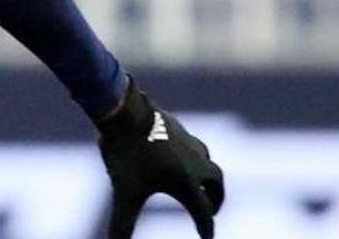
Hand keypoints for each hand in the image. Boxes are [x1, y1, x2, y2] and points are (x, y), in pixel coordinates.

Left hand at [95, 77, 224, 238]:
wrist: (122, 112)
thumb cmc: (125, 154)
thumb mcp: (124, 193)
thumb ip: (122, 224)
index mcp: (187, 182)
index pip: (203, 213)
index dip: (205, 229)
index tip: (207, 238)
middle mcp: (195, 162)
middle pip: (216, 184)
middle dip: (215, 199)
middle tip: (211, 209)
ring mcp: (187, 141)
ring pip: (207, 161)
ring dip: (207, 176)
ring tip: (198, 183)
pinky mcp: (176, 126)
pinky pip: (192, 144)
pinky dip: (193, 156)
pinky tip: (178, 156)